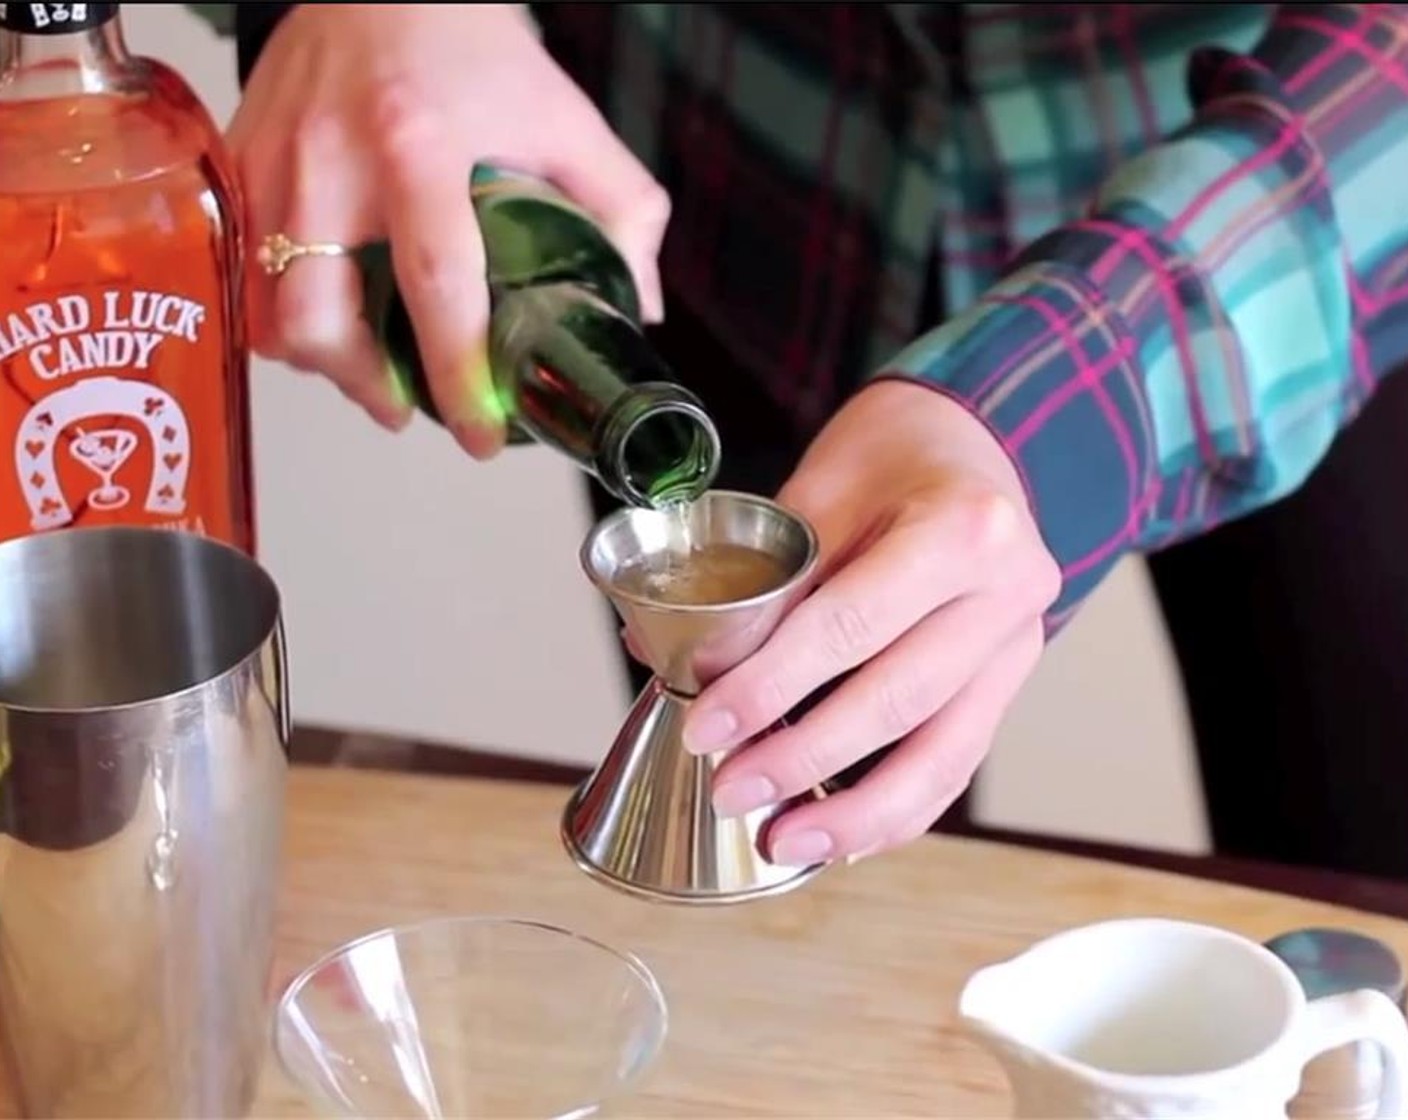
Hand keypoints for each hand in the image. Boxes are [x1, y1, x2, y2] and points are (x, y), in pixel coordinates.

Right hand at [228, 4, 669, 452]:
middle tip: (407, 411)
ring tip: (367, 370)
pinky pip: (241, 272)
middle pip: (320, 319)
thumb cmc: (474, 46)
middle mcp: (333, 160)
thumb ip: (623, 208)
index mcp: (421, 147)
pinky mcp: (238, 162)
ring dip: (320, 362)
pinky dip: (277, 315)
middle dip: (366, 387)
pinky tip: (324, 318)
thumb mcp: (566, 118)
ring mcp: (274, 162)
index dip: (458, 377)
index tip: (480, 435)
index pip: (437, 288)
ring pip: (268, 309)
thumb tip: (637, 306)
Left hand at [678, 380, 1060, 864]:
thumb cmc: (893, 456)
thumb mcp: (824, 486)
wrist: (971, 443)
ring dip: (856, 813)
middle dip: (804, 759)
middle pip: (897, 699)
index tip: (707, 725)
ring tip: (782, 841)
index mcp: (963, 529)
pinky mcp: (1010, 683)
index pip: (851, 624)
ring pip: (941, 754)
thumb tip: (670, 657)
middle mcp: (1008, 594)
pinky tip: (843, 838)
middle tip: (731, 790)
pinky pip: (956, 763)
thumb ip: (766, 578)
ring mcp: (1018, 646)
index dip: (771, 684)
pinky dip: (898, 808)